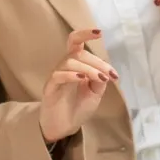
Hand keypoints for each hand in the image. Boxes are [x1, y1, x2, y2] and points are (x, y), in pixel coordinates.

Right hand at [40, 27, 116, 142]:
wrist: (64, 127)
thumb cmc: (78, 107)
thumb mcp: (95, 93)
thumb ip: (100, 79)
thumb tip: (105, 70)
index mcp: (75, 64)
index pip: (76, 43)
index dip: (85, 34)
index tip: (99, 32)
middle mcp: (64, 66)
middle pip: (78, 54)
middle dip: (97, 62)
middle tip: (110, 75)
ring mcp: (55, 76)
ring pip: (70, 62)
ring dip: (89, 69)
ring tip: (100, 79)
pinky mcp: (49, 88)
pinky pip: (58, 75)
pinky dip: (72, 75)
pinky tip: (82, 79)